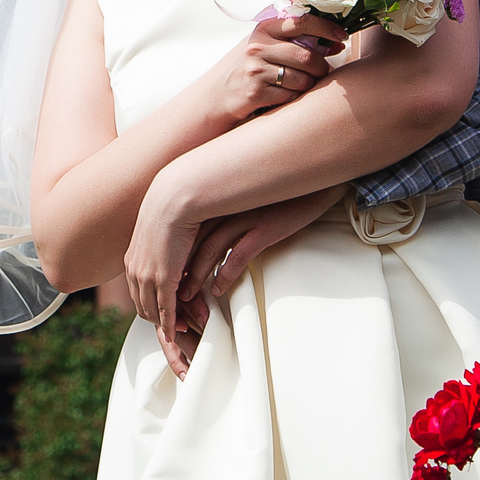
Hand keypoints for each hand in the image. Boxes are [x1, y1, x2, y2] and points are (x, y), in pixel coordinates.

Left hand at [121, 169, 205, 374]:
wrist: (175, 196)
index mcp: (132, 257)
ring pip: (152, 310)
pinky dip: (171, 323)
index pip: (137, 291)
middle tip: (174, 329)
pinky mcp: (162, 279)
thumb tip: (171, 248)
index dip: (151, 305)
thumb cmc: (175, 206)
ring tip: (180, 331)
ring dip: (165, 324)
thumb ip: (165, 245)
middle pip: (142, 305)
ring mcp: (146, 275)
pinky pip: (165, 309)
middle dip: (157, 320)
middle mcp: (134, 269)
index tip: (165, 312)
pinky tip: (179, 330)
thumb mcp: (163, 228)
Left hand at [182, 185, 347, 309]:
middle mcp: (225, 206)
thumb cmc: (279, 193)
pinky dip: (225, 274)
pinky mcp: (264, 228)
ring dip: (196, 277)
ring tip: (187, 298)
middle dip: (178, 272)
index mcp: (217, 198)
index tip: (165, 277)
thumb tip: (206, 238)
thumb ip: (224, 213)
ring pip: (209, 251)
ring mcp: (244, 217)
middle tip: (171, 294)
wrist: (313, 182)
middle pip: (191, 243)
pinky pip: (238, 255)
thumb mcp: (244, 200)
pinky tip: (218, 288)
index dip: (173, 256)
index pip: (184, 231)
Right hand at [208, 12, 347, 127]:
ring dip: (309, 85)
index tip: (342, 36)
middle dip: (322, 67)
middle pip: (307, 55)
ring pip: (303, 78)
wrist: (220, 96)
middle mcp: (258, 46)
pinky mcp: (255, 92)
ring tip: (301, 85)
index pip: (302, 21)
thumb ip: (296, 41)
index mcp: (264, 29)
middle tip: (323, 72)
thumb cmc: (252, 69)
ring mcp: (255, 69)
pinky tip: (286, 96)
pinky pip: (291, 96)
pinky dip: (295, 97)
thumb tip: (335, 42)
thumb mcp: (267, 47)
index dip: (326, 28)